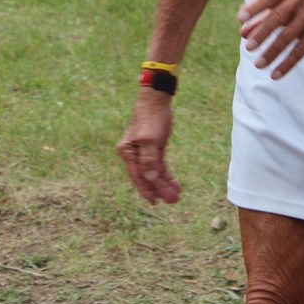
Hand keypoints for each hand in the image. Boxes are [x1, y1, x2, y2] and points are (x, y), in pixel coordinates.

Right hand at [117, 88, 180, 204]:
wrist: (157, 101)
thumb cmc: (150, 118)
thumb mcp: (150, 140)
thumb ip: (149, 160)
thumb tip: (150, 179)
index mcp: (127, 152)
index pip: (137, 176)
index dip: (146, 190)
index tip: (155, 202)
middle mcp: (134, 154)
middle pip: (147, 177)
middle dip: (160, 189)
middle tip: (173, 201)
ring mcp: (144, 152)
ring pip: (155, 173)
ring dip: (165, 184)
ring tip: (176, 196)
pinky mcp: (154, 149)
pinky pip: (160, 166)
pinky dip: (167, 175)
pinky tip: (174, 184)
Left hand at [237, 0, 303, 78]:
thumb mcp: (286, 1)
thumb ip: (264, 15)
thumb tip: (243, 32)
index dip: (254, 7)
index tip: (241, 19)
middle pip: (277, 17)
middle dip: (261, 33)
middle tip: (248, 47)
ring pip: (288, 37)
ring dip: (272, 52)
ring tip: (259, 64)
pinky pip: (300, 50)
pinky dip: (287, 63)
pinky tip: (276, 73)